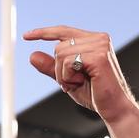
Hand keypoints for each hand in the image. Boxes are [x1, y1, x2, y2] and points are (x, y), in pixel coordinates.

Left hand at [23, 26, 138, 125]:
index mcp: (92, 40)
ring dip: (63, 74)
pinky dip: (67, 76)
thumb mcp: (66, 78)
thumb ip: (51, 66)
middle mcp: (98, 38)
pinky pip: (67, 62)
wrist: (112, 106)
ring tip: (79, 81)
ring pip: (61, 54)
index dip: (44, 32)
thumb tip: (32, 55)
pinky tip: (81, 81)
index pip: (64, 31)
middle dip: (58, 68)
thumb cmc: (94, 93)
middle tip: (73, 81)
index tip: (27, 35)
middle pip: (58, 46)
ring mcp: (100, 45)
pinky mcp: (98, 56)